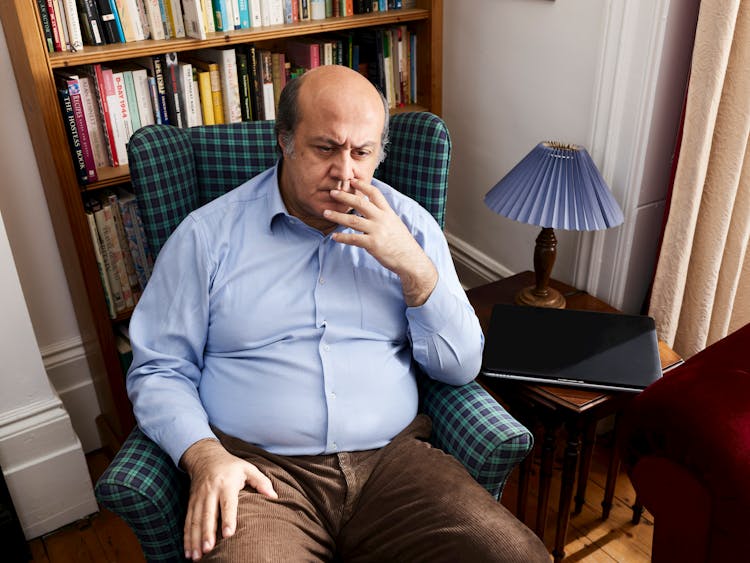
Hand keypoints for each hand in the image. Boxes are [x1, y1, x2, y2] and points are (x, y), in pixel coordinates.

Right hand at [180, 439, 277, 559]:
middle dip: (207, 533)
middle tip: (208, 550)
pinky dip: (186, 538)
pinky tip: (187, 552)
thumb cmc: (231, 465)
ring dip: (194, 540)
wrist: (206, 457)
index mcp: (226, 484)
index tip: (228, 534)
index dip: (228, 518)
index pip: (227, 503)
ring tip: (195, 557)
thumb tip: (274, 496)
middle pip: (208, 515)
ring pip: (195, 521)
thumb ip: (261, 482)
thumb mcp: (248, 468)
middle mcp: (210, 492)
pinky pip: (187, 522)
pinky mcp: (191, 503)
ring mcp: (199, 498)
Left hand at [323, 179, 437, 306]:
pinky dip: (342, 237)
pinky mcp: (373, 244)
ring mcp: (377, 231)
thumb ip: (383, 215)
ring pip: (353, 220)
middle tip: (332, 193)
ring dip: (337, 216)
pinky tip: (334, 236)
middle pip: (360, 203)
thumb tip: (372, 209)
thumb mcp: (395, 224)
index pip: (374, 193)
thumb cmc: (402, 243)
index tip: (352, 180)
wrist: (410, 259)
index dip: (363, 185)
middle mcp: (382, 219)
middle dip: (344, 197)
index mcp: (388, 212)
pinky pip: (353, 239)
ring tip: (326, 213)